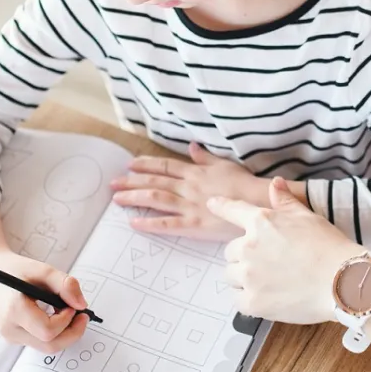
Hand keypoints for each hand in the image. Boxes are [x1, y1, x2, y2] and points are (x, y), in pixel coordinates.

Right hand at [0, 247, 89, 352]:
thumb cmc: (15, 269)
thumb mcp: (42, 270)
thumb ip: (65, 284)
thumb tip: (81, 304)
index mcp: (13, 310)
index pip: (48, 330)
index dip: (66, 320)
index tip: (72, 305)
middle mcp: (9, 328)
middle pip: (49, 345)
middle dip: (72, 333)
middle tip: (82, 315)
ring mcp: (10, 336)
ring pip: (46, 346)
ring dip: (64, 332)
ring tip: (66, 311)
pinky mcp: (13, 338)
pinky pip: (40, 342)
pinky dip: (54, 332)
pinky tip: (55, 315)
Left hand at [111, 143, 268, 239]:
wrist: (257, 203)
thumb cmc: (244, 184)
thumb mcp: (225, 164)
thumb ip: (205, 157)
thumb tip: (192, 146)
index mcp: (195, 172)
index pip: (165, 166)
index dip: (146, 165)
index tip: (130, 164)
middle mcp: (188, 187)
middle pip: (154, 181)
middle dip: (131, 181)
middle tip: (112, 183)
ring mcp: (189, 205)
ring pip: (155, 198)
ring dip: (134, 197)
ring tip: (117, 199)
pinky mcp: (194, 225)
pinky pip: (167, 224)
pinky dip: (150, 223)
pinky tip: (134, 223)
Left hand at [207, 177, 362, 323]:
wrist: (342, 282)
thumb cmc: (329, 246)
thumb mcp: (307, 217)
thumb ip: (285, 201)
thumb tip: (274, 182)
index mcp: (261, 222)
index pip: (231, 210)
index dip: (220, 206)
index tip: (211, 203)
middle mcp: (248, 247)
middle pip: (231, 251)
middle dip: (245, 255)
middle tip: (269, 262)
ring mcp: (248, 276)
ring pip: (231, 275)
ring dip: (243, 277)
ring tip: (268, 281)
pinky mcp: (252, 302)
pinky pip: (238, 299)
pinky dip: (248, 298)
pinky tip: (267, 297)